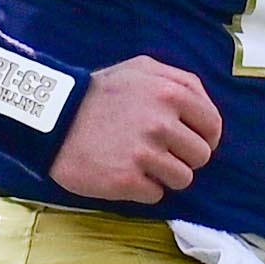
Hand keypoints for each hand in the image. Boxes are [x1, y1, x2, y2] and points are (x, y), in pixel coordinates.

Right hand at [53, 54, 220, 201]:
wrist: (52, 119)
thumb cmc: (98, 94)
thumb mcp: (141, 69)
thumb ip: (179, 81)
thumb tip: (204, 108)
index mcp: (171, 93)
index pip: (212, 126)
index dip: (205, 137)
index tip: (190, 142)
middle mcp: (162, 123)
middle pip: (200, 156)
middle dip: (183, 157)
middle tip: (159, 153)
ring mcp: (144, 154)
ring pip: (182, 179)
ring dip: (165, 175)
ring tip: (141, 164)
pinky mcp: (127, 180)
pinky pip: (156, 194)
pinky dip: (143, 189)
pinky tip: (124, 173)